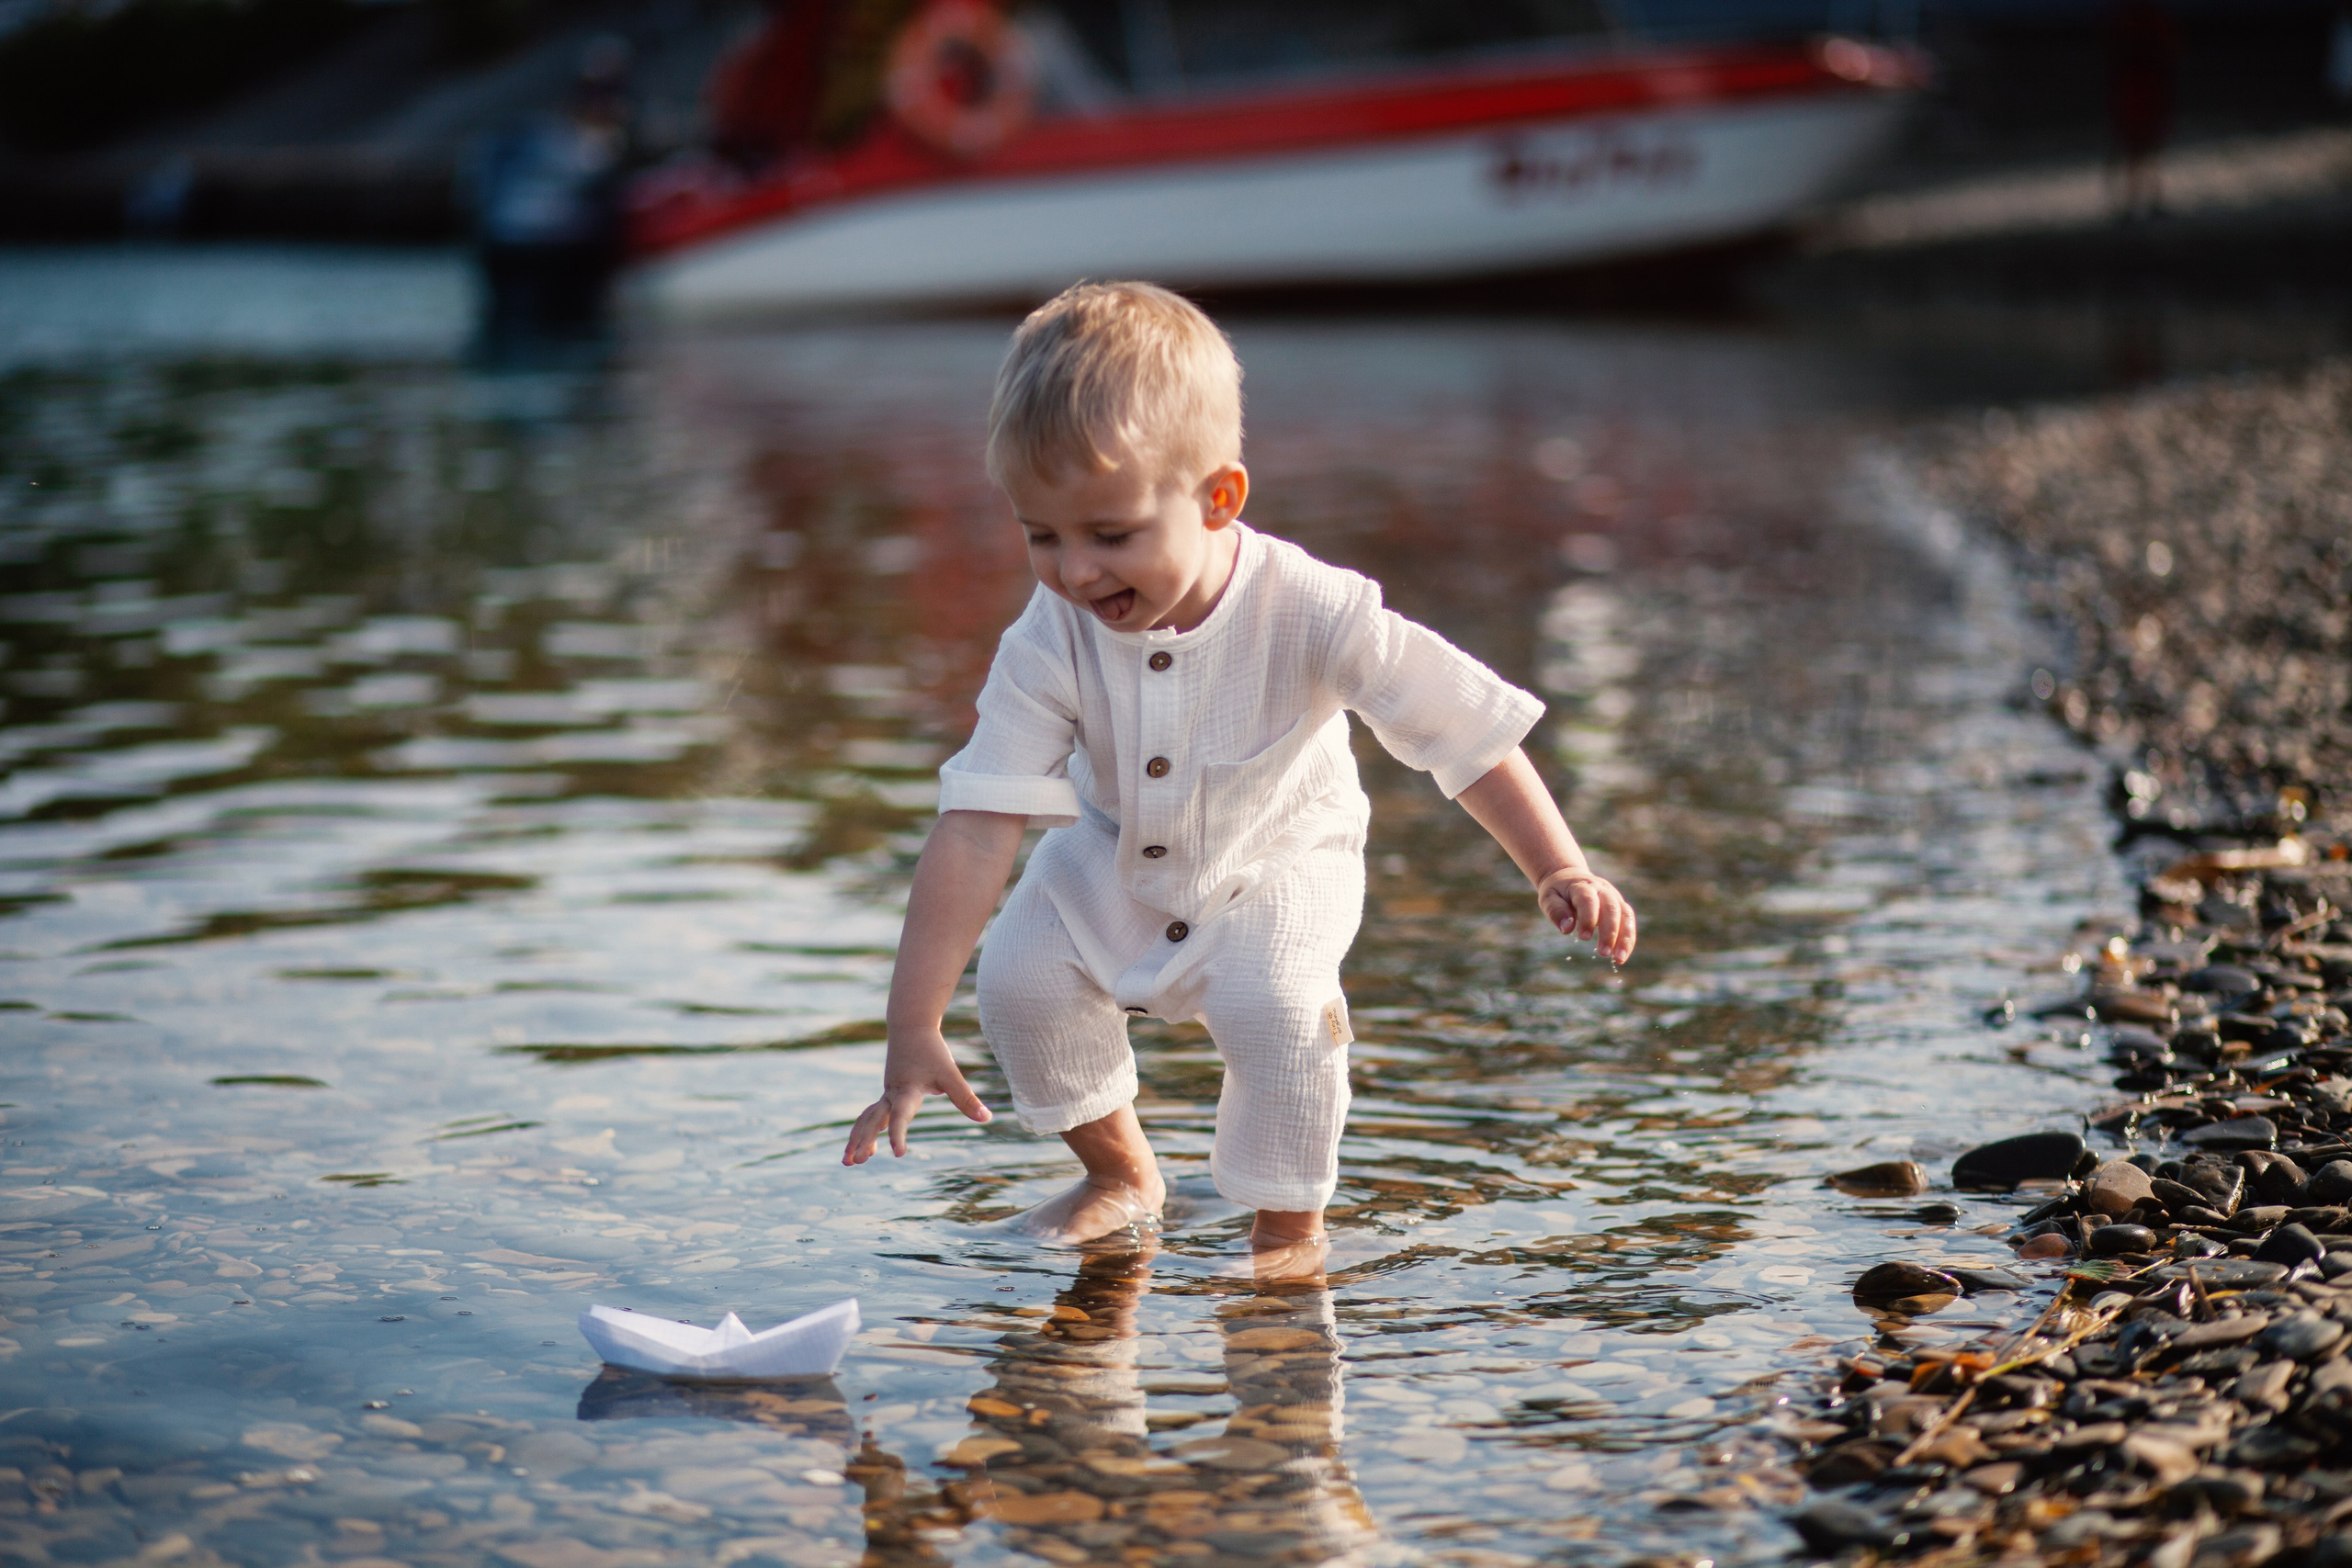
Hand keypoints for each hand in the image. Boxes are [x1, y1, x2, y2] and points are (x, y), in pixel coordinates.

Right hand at [841, 1027, 992, 1164]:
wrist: (910, 1026)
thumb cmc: (931, 1050)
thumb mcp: (950, 1074)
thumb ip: (966, 1098)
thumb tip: (986, 1118)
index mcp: (907, 1090)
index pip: (901, 1116)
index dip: (898, 1134)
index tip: (898, 1153)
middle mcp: (892, 1093)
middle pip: (873, 1120)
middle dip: (864, 1141)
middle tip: (855, 1162)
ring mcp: (887, 1093)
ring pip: (867, 1118)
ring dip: (857, 1138)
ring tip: (849, 1162)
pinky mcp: (887, 1092)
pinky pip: (871, 1114)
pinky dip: (865, 1129)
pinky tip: (869, 1144)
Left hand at [1537, 869, 1635, 964]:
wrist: (1569, 876)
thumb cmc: (1558, 892)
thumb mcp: (1549, 898)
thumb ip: (1556, 911)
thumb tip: (1567, 929)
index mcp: (1582, 885)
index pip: (1588, 900)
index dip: (1588, 918)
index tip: (1584, 938)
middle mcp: (1602, 889)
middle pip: (1611, 908)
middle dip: (1609, 931)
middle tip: (1603, 953)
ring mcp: (1614, 896)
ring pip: (1625, 914)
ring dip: (1624, 937)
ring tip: (1618, 959)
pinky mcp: (1620, 905)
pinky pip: (1629, 921)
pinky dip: (1628, 939)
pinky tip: (1621, 957)